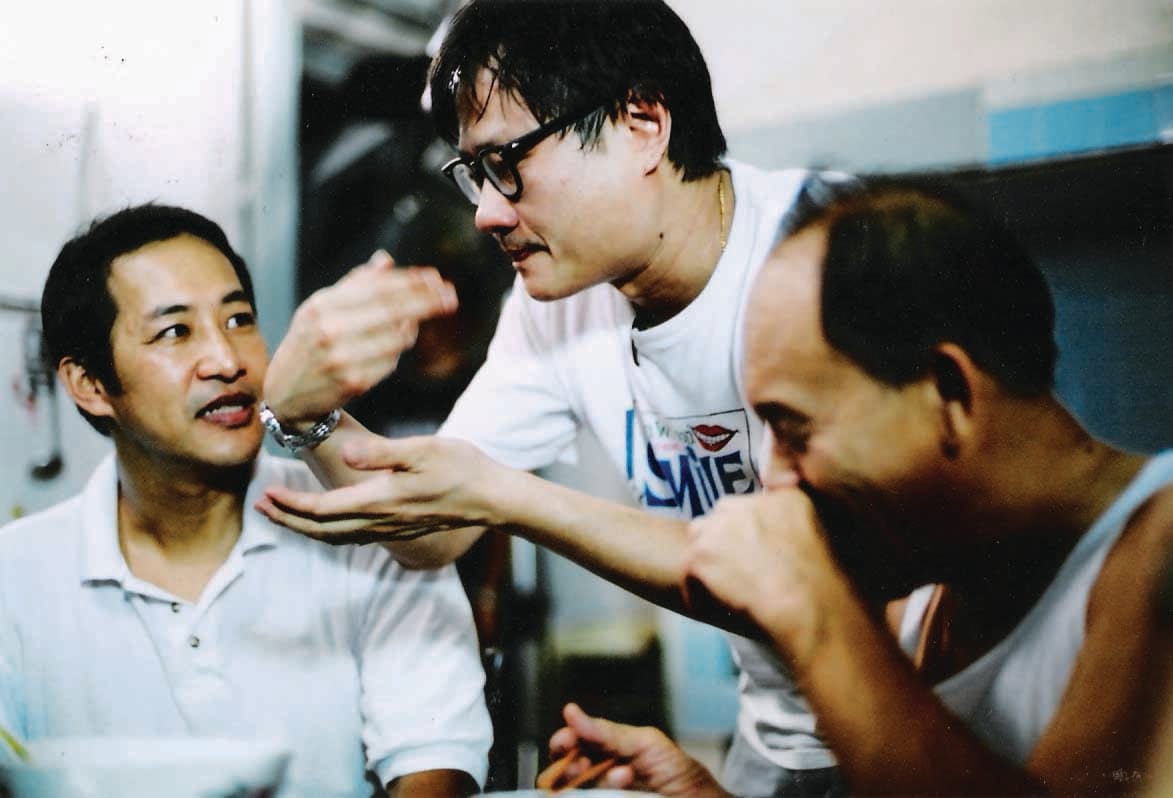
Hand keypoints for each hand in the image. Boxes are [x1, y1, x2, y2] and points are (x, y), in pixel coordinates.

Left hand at [255, 435, 499, 543]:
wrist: (491, 497)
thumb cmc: (461, 467)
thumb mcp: (423, 450)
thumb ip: (383, 452)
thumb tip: (347, 454)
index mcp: (380, 500)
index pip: (323, 510)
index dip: (292, 505)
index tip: (268, 492)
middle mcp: (381, 520)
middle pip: (322, 530)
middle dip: (288, 520)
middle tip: (261, 507)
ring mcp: (391, 528)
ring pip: (336, 537)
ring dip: (305, 528)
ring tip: (283, 515)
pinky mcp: (400, 527)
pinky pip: (353, 537)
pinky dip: (329, 531)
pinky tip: (326, 521)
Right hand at [264, 251, 456, 423]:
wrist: (285, 394)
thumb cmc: (308, 343)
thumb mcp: (319, 308)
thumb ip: (354, 284)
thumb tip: (385, 260)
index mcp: (322, 306)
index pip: (377, 288)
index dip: (412, 282)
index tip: (436, 278)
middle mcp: (330, 330)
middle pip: (393, 310)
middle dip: (427, 301)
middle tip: (450, 296)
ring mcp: (343, 358)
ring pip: (397, 337)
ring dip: (412, 328)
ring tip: (414, 322)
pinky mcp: (355, 383)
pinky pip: (392, 362)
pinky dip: (397, 352)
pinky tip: (394, 346)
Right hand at [539, 703, 728, 797]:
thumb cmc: (673, 768)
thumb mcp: (643, 741)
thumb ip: (606, 731)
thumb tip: (570, 711)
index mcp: (600, 750)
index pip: (567, 746)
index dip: (562, 742)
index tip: (566, 741)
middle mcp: (595, 775)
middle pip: (562, 773)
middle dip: (570, 766)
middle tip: (584, 764)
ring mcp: (602, 793)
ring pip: (577, 790)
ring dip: (599, 781)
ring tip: (624, 774)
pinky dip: (607, 791)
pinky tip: (627, 784)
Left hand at [682, 489, 845, 661]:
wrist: (813, 609)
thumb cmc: (835, 585)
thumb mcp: (838, 537)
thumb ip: (808, 521)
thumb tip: (793, 519)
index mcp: (784, 496)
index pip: (754, 506)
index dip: (754, 533)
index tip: (764, 556)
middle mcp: (747, 503)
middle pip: (722, 519)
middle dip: (728, 544)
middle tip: (746, 576)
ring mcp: (719, 528)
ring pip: (701, 544)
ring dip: (712, 566)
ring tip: (735, 593)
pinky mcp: (699, 557)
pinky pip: (690, 578)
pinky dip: (702, 596)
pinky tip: (725, 609)